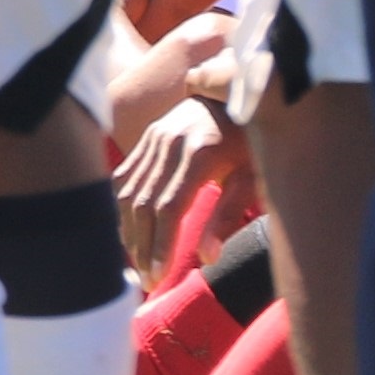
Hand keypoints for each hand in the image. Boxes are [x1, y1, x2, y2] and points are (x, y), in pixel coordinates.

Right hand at [115, 91, 246, 272]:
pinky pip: (124, 178)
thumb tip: (208, 258)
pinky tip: (128, 231)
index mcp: (198, 155)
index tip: (159, 277)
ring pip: (126, 193)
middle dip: (141, 247)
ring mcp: (152, 141)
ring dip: (129, 231)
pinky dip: (121, 208)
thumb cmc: (253, 140)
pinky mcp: (145, 140)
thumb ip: (229, 215)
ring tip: (137, 262)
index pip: (168, 208)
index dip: (160, 245)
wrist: (235, 92)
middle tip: (148, 282)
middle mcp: (168, 146)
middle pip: (141, 204)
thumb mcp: (253, 177)